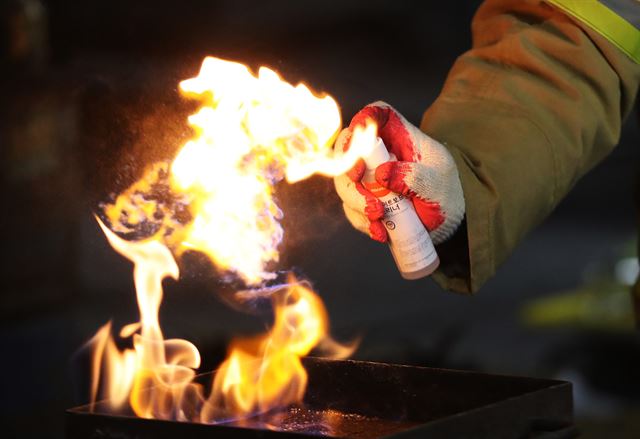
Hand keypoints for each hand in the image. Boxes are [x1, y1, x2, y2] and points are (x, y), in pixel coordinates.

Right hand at [334, 101, 464, 244]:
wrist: (448, 225)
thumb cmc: (448, 194)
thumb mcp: (440, 183)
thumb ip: (416, 177)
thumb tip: (384, 174)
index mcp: (400, 138)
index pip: (378, 115)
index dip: (364, 119)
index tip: (359, 136)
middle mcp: (380, 156)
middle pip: (348, 149)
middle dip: (349, 169)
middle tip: (360, 183)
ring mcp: (369, 180)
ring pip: (345, 182)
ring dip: (356, 200)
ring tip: (379, 216)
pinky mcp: (365, 203)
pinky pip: (352, 210)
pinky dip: (362, 221)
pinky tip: (381, 231)